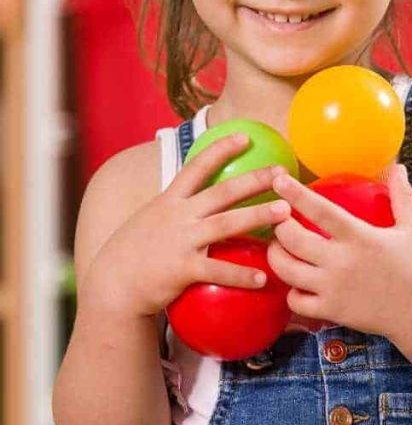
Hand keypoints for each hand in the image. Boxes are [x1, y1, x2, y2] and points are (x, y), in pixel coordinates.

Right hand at [85, 135, 292, 318]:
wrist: (112, 286)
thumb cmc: (135, 253)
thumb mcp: (150, 219)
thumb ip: (175, 208)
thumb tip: (199, 199)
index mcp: (170, 201)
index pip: (197, 167)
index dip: (221, 149)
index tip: (245, 137)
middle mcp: (178, 216)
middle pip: (223, 192)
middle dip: (255, 179)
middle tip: (283, 173)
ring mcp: (181, 241)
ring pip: (226, 224)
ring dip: (258, 216)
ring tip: (285, 213)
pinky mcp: (183, 269)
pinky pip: (219, 270)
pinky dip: (242, 274)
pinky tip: (264, 278)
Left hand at [267, 164, 411, 335]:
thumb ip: (402, 196)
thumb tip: (397, 166)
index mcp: (359, 237)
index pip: (320, 211)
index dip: (296, 194)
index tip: (279, 181)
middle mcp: (342, 261)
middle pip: (292, 239)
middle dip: (278, 226)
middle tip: (279, 220)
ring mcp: (333, 288)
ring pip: (287, 270)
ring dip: (276, 256)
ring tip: (280, 249)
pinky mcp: (331, 311)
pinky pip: (295, 301)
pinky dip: (291, 292)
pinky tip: (297, 284)